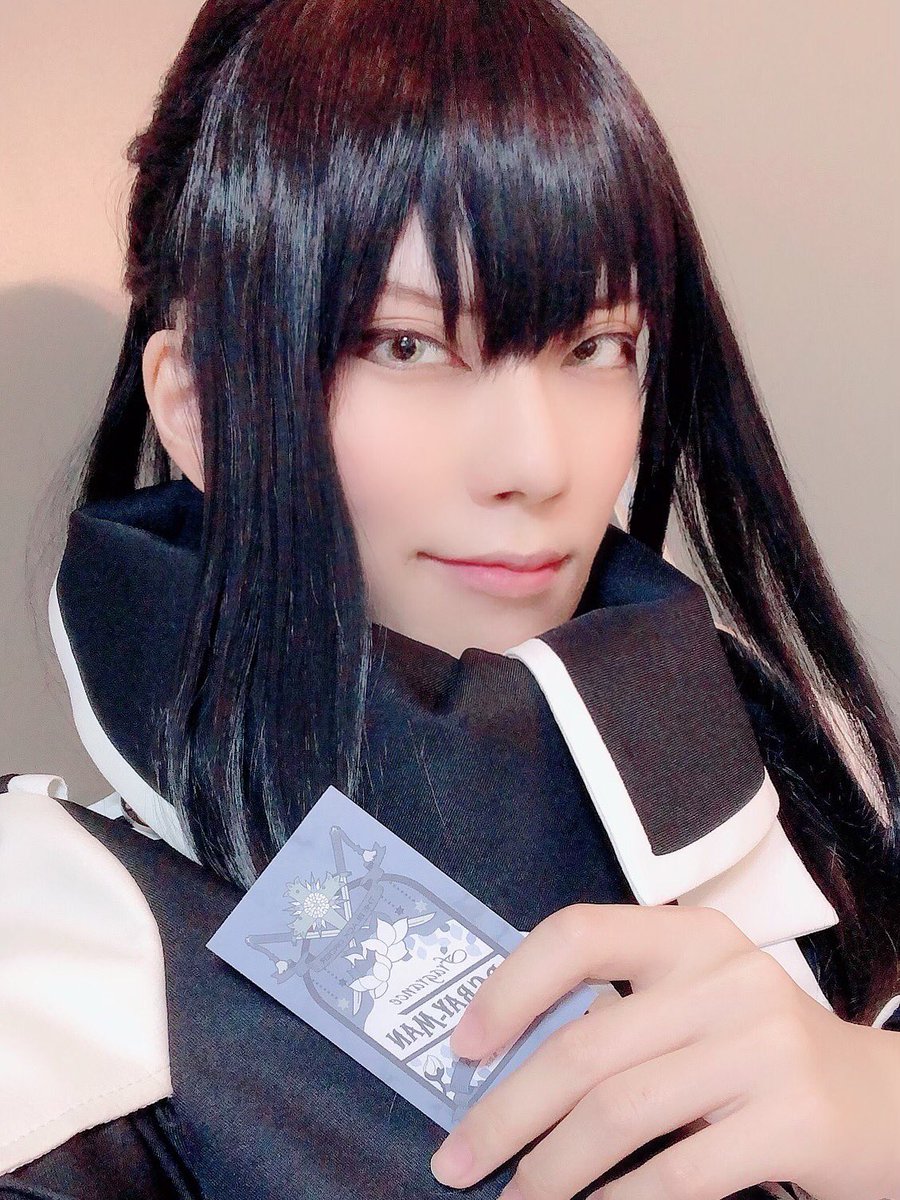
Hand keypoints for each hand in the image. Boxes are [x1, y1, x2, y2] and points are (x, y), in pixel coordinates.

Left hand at [428, 903, 899, 1199]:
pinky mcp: (792, 1118)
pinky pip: (676, 1174)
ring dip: (548, 1171)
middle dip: (505, 1113)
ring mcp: (762, 1045)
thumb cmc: (759, 1053)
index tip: (464, 1049)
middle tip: (456, 1160)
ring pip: (617, 1113)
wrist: (883, 1102)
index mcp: (688, 937)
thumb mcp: (696, 1006)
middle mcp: (724, 976)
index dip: (509, 990)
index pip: (577, 935)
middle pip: (584, 1046)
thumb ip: (621, 1019)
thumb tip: (502, 1070)